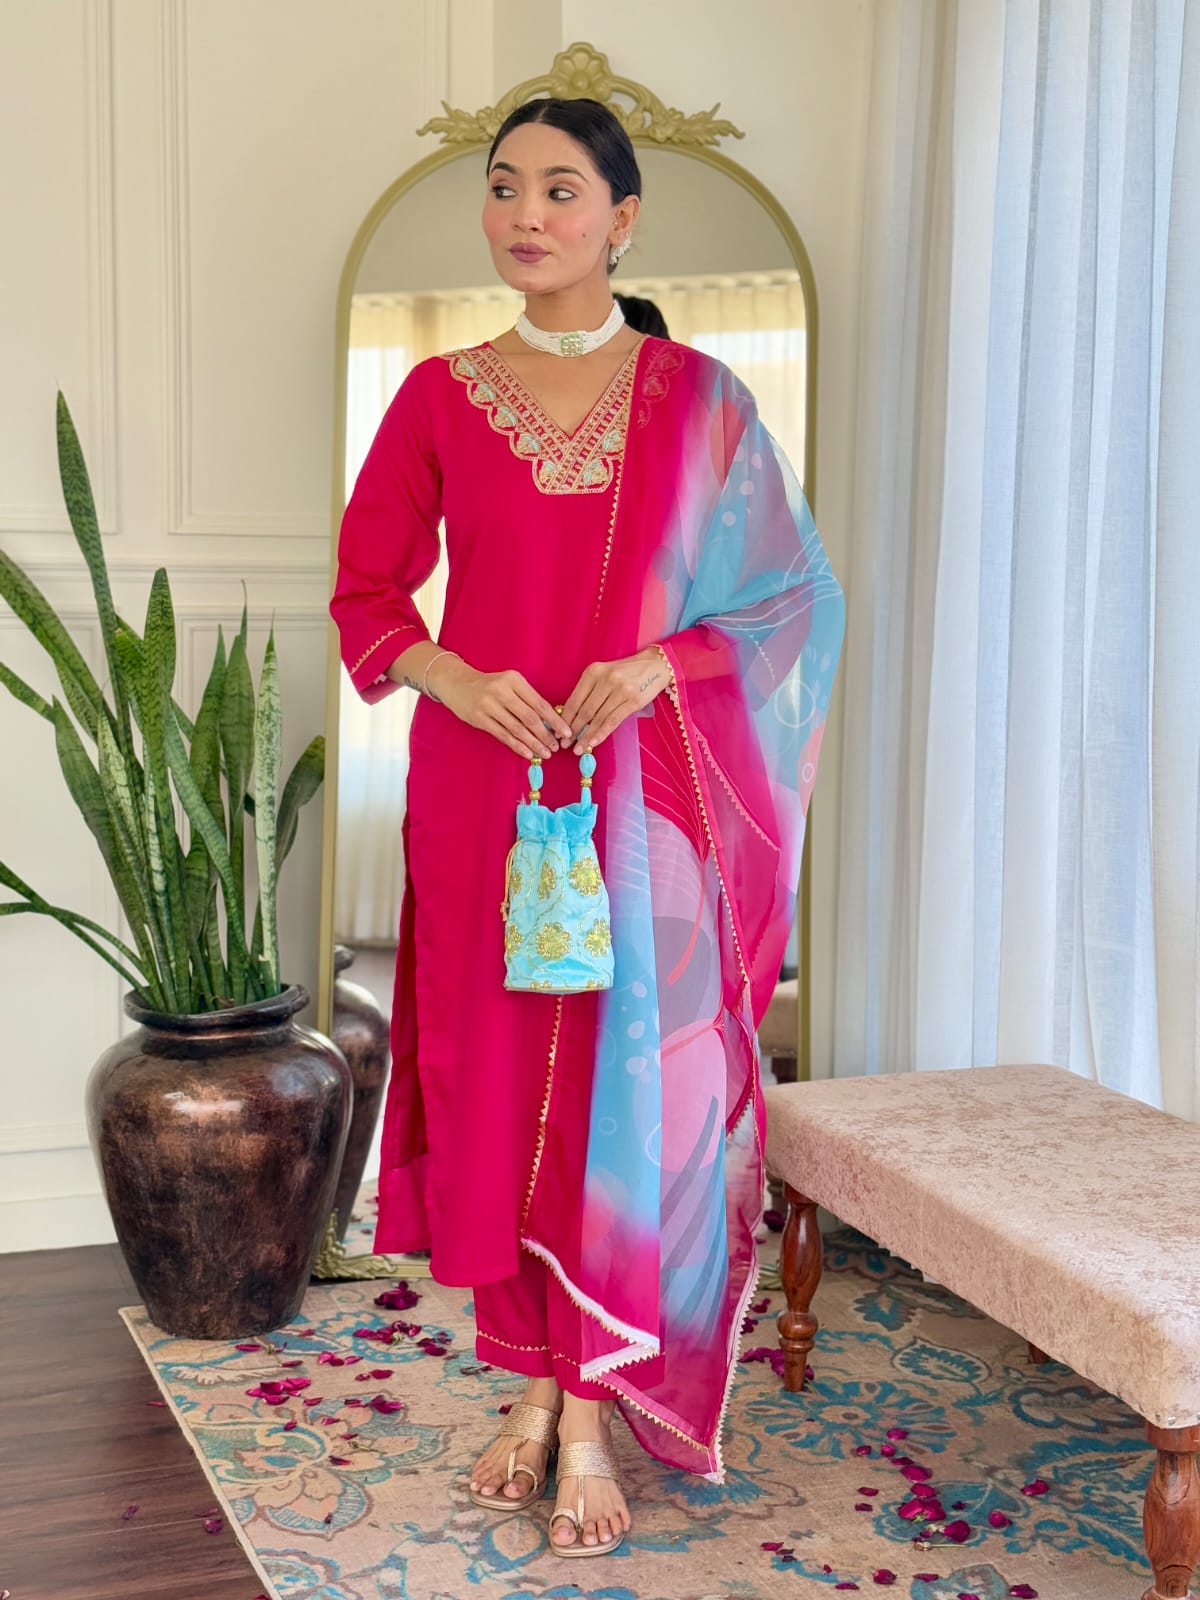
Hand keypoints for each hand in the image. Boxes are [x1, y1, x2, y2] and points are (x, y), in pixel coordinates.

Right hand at [429, 656, 573, 760]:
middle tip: (556, 747)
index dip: (554, 720)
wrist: (456, 682)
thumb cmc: (488, 685)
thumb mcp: (508, 684)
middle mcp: (502, 690)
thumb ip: (526, 699)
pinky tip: (528, 753)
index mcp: (514, 680)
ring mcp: (489, 705)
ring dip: (533, 743)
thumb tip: (550, 723)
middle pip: (530, 717)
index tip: (566, 732)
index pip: (539, 703)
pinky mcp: (479, 718)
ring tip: (545, 753)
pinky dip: (517, 746)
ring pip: (517, 729)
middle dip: (546, 735)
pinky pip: (503, 735)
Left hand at [559, 647, 672, 752]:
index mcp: (593, 671)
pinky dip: (601, 733)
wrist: (655, 666)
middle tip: (565, 744)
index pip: (575, 699)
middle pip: (585, 710)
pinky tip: (594, 743)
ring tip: (578, 749)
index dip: (566, 718)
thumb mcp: (604, 675)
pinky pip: (613, 720)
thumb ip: (590, 692)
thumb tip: (573, 718)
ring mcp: (620, 690)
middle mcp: (605, 679)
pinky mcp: (633, 701)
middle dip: (573, 730)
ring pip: (598, 718)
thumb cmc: (626, 672)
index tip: (559, 732)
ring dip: (586, 736)